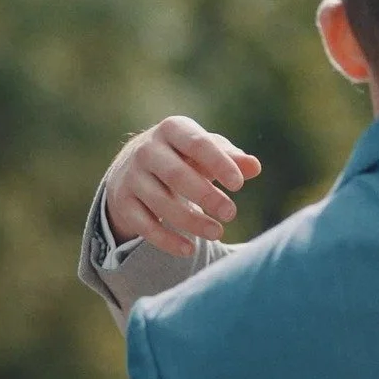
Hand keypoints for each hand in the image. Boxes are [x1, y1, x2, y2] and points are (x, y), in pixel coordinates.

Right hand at [105, 116, 262, 255]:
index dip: (218, 163)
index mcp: (172, 129)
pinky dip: (166, 240)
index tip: (239, 185)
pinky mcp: (123, 203)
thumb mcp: (205, 151)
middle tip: (231, 213)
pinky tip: (189, 249)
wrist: (132, 167)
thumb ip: (231, 158)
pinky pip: (144, 225)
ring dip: (190, 221)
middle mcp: (147, 150)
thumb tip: (255, 167)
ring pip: (160, 202)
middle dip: (205, 195)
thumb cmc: (183, 156)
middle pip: (176, 174)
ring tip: (217, 233)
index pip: (197, 144)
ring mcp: (132, 177)